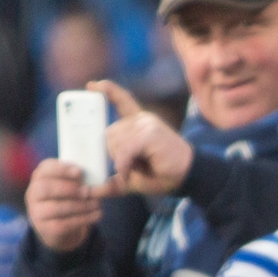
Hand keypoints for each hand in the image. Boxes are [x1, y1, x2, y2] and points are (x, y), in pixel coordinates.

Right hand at [25, 158, 111, 252]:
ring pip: (55, 207)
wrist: (59, 226)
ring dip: (80, 205)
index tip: (80, 172)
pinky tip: (97, 215)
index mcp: (40, 177)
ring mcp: (36, 212)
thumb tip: (106, 181)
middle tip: (88, 191)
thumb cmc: (69, 198)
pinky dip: (83, 219)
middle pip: (45, 188)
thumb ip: (83, 179)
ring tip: (96, 204)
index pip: (45, 169)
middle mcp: (33, 194)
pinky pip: (63, 224)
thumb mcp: (73, 184)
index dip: (61, 169)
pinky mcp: (45, 228)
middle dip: (69, 188)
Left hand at [93, 81, 194, 196]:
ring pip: (115, 142)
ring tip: (138, 168)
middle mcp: (143, 120)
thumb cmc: (161, 175)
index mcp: (139, 124)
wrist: (188, 177)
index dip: (107, 91)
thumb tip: (89, 191)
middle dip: (112, 154)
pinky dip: (124, 164)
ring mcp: (147, 125)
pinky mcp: (150, 134)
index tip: (92, 85)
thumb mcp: (131, 179)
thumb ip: (111, 182)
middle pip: (109, 133)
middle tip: (130, 167)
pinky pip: (125, 149)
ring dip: (120, 161)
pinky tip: (132, 171)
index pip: (122, 101)